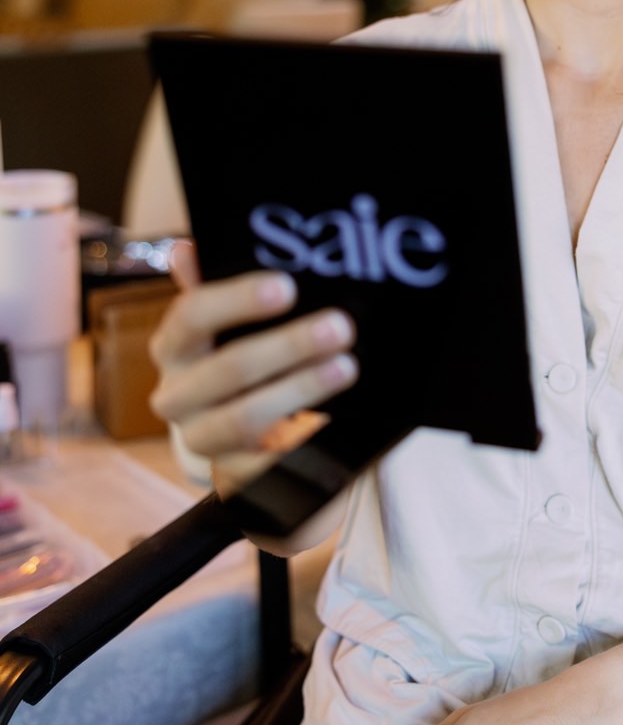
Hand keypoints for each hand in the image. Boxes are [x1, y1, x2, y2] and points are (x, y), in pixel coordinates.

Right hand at [148, 243, 354, 490]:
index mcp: (175, 347)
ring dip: (301, 391)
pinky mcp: (232, 475)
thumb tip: (189, 249)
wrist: (238, 435)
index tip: (287, 286)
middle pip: (230, 368)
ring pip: (247, 418)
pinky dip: (302, 443)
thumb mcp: (229, 323)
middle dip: (289, 346)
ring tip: (346, 367)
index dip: (238, 299)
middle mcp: (177, 394)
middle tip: (340, 327)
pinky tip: (334, 423)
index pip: (192, 315)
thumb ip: (214, 286)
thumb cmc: (241, 359)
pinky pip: (266, 464)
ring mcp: (202, 438)